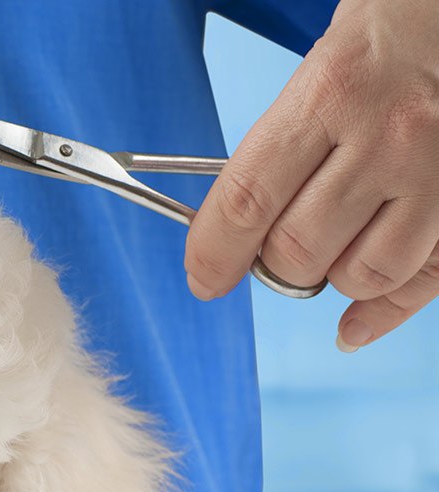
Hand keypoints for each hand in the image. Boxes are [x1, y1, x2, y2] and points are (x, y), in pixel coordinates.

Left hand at [185, 0, 438, 351]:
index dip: (214, 253)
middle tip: (271, 252)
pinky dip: (382, 312)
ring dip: (329, 278)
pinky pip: (421, 281)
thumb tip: (228, 231)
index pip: (247, 201)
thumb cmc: (382, 39)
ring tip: (326, 251)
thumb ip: (276, 150)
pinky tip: (353, 324)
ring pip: (359, 275)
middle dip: (271, 265)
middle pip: (298, 248)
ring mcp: (435, 172)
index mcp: (330, 95)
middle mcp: (387, 137)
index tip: (204, 277)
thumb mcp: (313, 76)